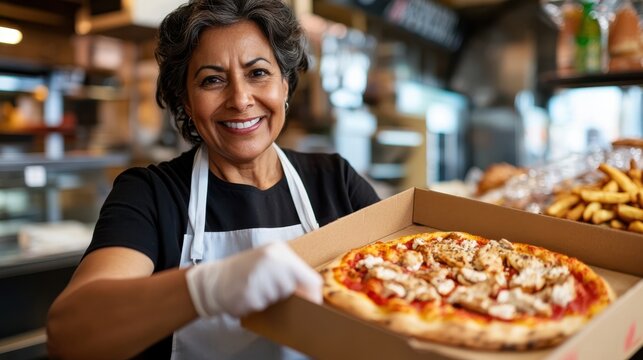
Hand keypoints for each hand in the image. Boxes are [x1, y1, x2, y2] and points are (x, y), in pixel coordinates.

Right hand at [185, 241, 321, 317]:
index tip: (311, 302)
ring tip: (254, 288)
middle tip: (267, 287)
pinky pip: (262, 306)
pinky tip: (246, 293)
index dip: (312, 294)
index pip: (310, 279)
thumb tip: (314, 291)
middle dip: (284, 294)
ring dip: (268, 299)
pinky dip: (256, 304)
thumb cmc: (247, 271)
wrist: (215, 279)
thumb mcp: (271, 261)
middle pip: (294, 290)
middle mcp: (272, 261)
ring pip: (278, 298)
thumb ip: (291, 271)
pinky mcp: (249, 293)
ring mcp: (259, 276)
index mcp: (280, 251)